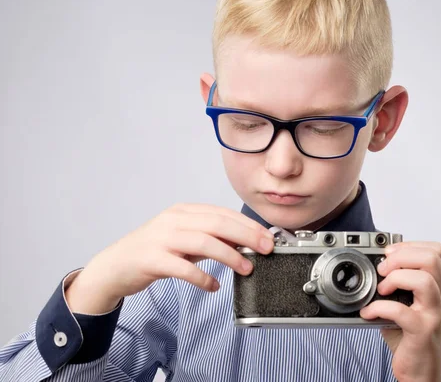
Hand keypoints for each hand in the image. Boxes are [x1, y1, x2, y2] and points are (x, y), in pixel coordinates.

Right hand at [65, 203, 273, 313]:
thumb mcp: (185, 240)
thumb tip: (244, 243)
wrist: (115, 266)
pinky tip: (213, 286)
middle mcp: (173, 220)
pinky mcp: (152, 259)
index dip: (248, 225)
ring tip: (246, 268)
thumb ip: (211, 239)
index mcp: (184, 212)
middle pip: (217, 223)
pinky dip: (202, 278)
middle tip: (266, 249)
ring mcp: (161, 238)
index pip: (223, 213)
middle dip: (246, 236)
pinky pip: (183, 267)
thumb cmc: (154, 252)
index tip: (267, 237)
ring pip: (203, 242)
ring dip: (229, 255)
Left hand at [360, 242, 440, 381]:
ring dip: (396, 278)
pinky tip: (369, 313)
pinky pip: (401, 311)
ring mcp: (434, 314)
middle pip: (432, 259)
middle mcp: (440, 297)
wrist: (423, 372)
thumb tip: (372, 269)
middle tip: (383, 270)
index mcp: (437, 287)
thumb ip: (396, 286)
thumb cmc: (412, 338)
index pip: (435, 251)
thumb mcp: (407, 305)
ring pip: (424, 280)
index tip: (390, 254)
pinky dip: (379, 308)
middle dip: (401, 257)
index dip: (410, 246)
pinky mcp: (422, 332)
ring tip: (381, 289)